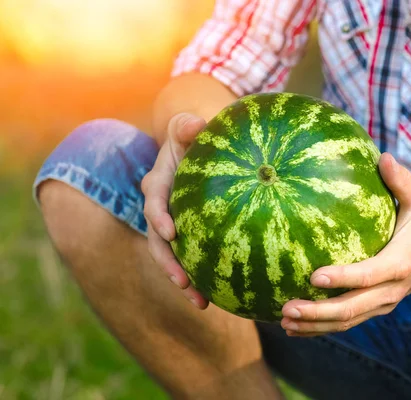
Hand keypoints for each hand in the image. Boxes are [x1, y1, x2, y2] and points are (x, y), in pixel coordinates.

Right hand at [141, 113, 208, 308]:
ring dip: (184, 280)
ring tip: (202, 302)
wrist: (195, 150)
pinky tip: (218, 296)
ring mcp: (172, 224)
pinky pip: (192, 257)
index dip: (159, 217)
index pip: (153, 201)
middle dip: (168, 263)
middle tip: (183, 282)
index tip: (171, 233)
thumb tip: (195, 123)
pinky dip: (201, 277)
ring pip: (173, 256)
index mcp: (157, 183)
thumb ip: (186, 126)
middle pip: (158, 241)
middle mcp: (160, 208)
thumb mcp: (187, 128)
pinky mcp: (187, 235)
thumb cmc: (192, 137)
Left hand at [280, 153, 410, 335]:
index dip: (343, 278)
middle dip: (319, 312)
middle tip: (288, 307)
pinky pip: (346, 323)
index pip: (369, 275)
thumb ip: (401, 181)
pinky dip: (319, 328)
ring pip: (347, 322)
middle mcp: (390, 290)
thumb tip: (382, 157)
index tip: (313, 276)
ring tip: (284, 321)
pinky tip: (293, 327)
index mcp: (399, 263)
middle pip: (352, 308)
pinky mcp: (374, 309)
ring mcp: (382, 304)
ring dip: (314, 325)